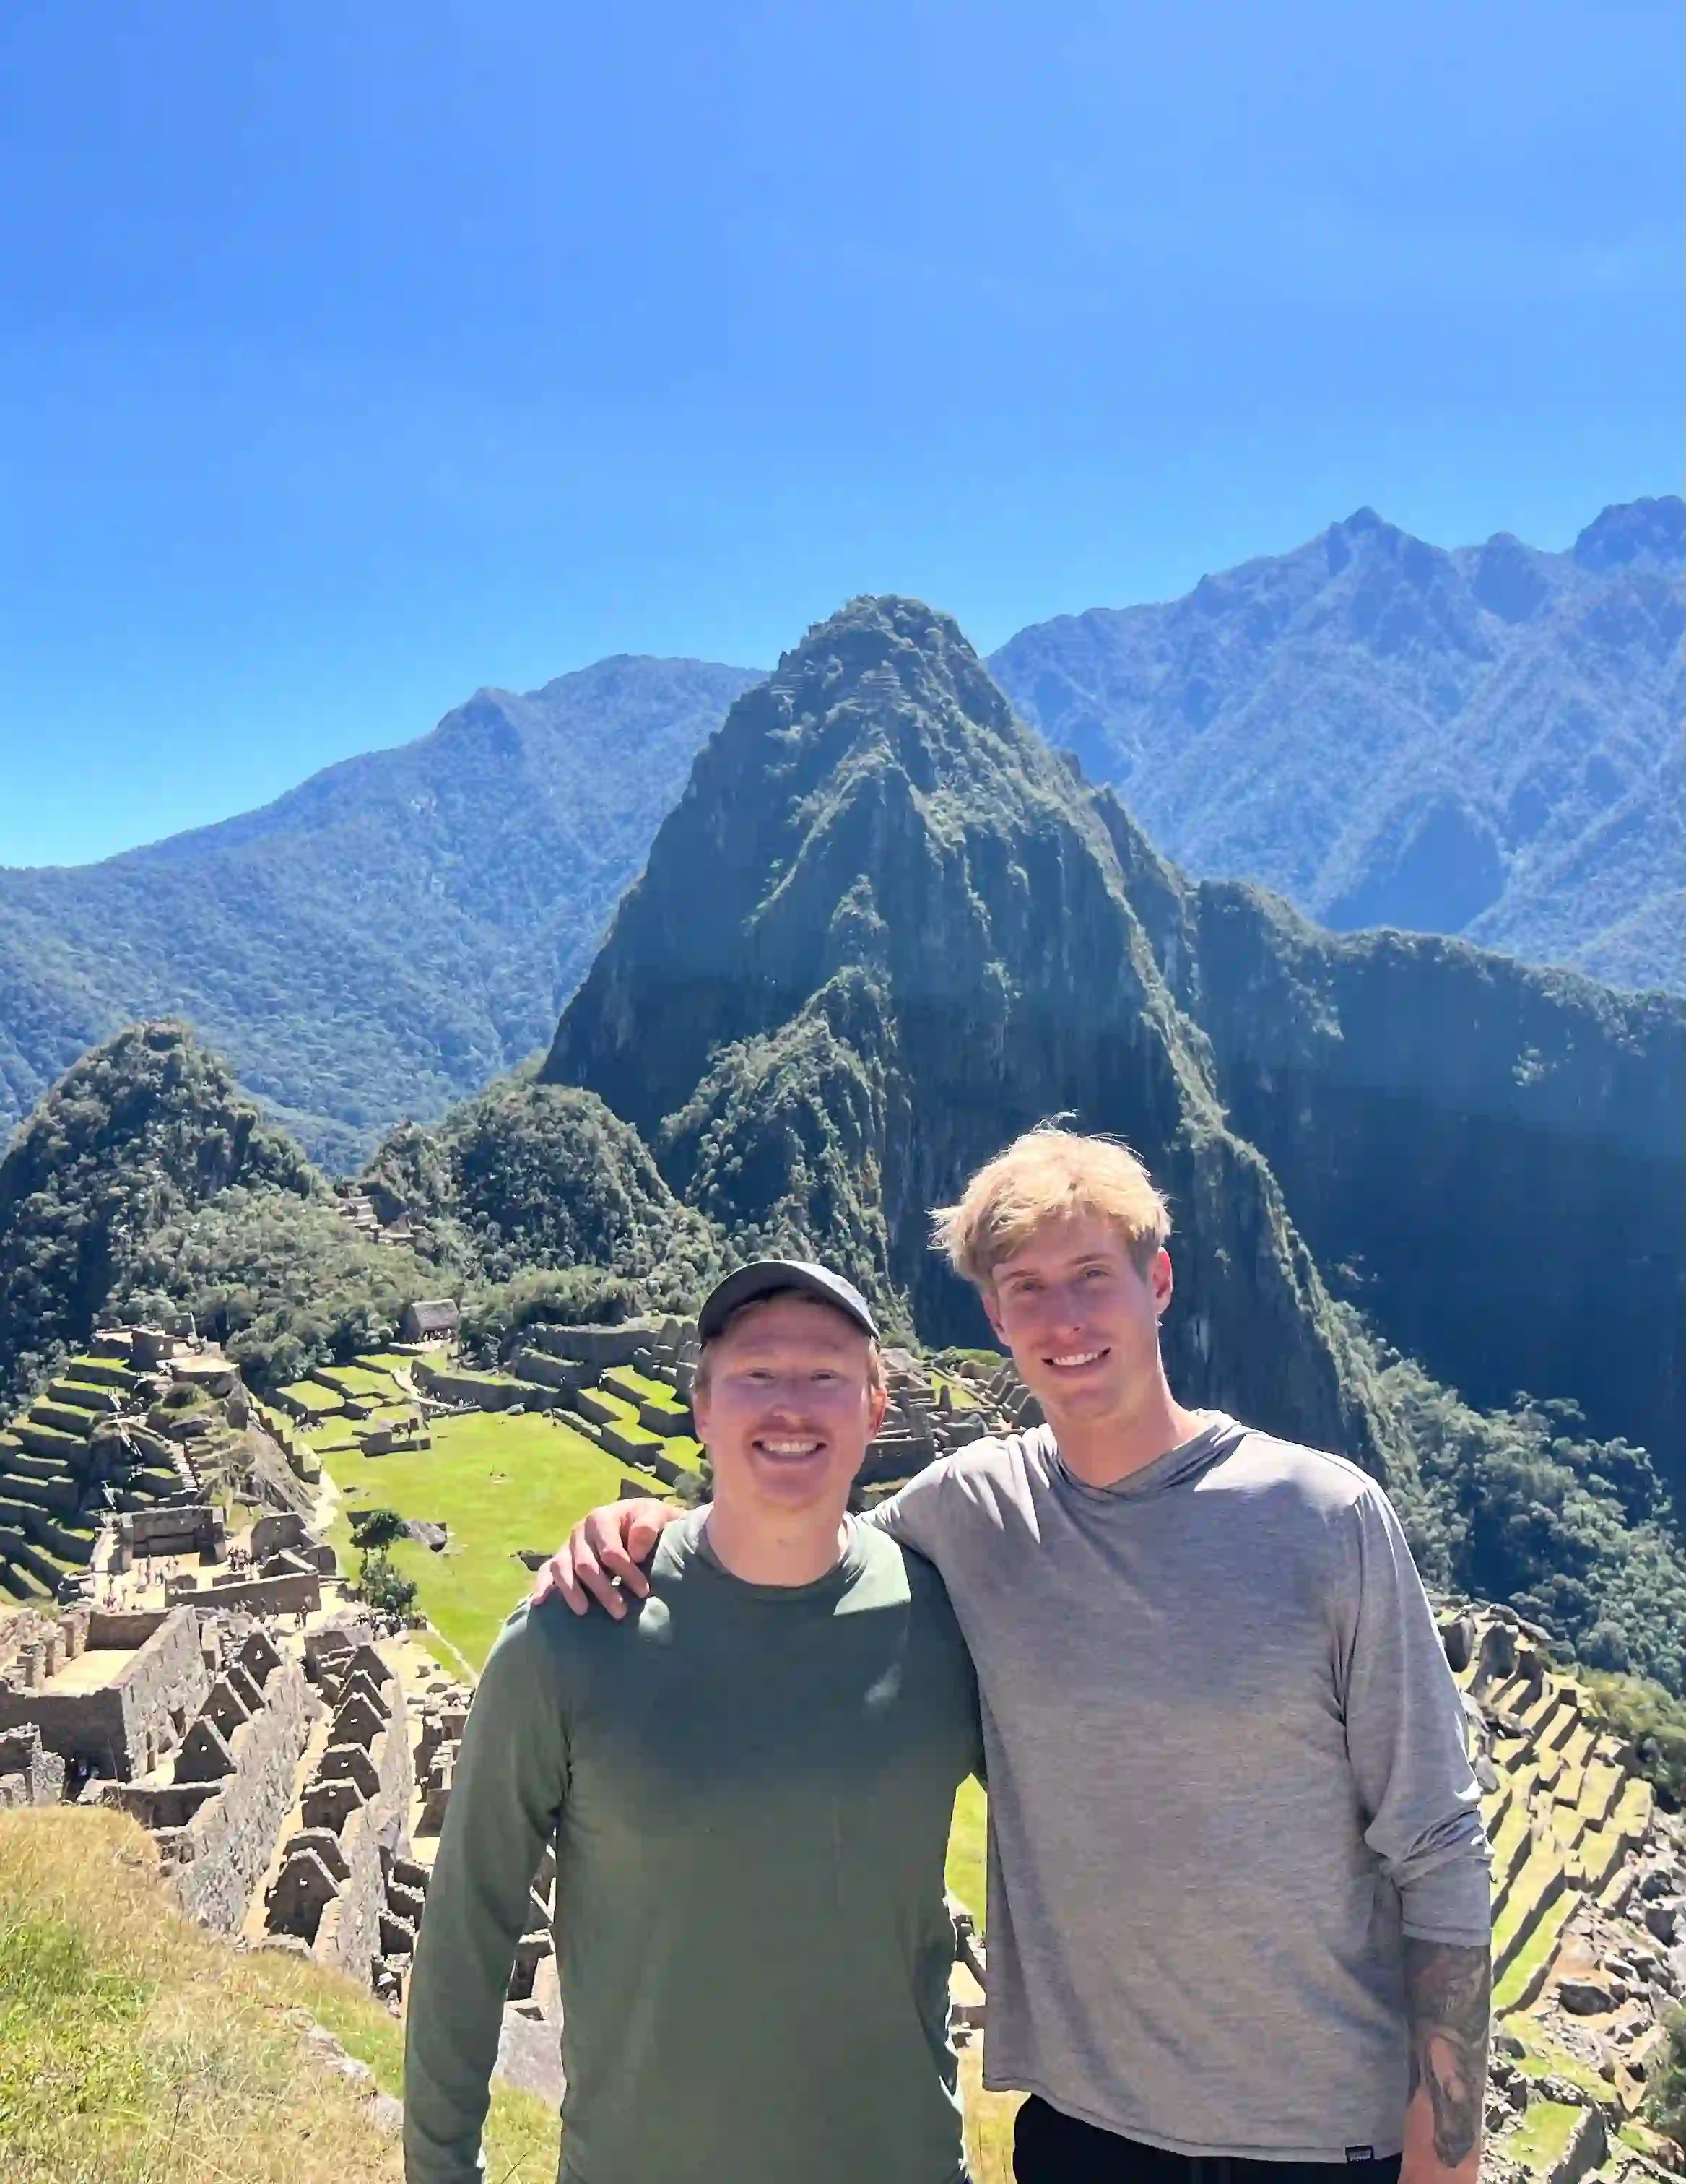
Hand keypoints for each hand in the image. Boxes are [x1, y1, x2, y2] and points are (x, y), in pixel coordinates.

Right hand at [529, 1498, 678, 1616]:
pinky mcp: (561, 1559)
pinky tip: (539, 1602)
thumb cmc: (648, 1522)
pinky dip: (542, 1586)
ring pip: (562, 1570)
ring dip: (573, 1593)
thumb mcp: (657, 1516)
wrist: (639, 1521)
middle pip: (585, 1565)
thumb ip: (649, 1526)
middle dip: (603, 1590)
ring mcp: (568, 1546)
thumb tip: (634, 1551)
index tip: (643, 1591)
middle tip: (621, 1612)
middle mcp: (580, 1531)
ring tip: (584, 1612)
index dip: (626, 1572)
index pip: (609, 1551)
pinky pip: (546, 1571)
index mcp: (601, 1517)